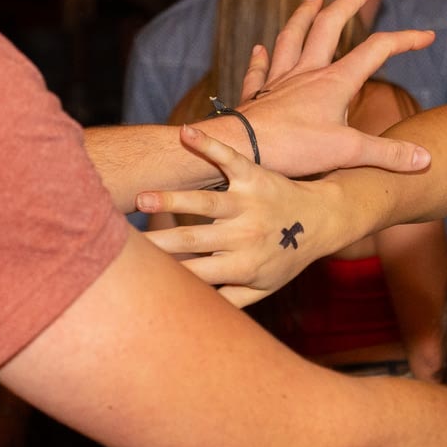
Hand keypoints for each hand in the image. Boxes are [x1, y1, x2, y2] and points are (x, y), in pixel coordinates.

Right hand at [141, 123, 369, 305]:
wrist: (325, 220)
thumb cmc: (287, 257)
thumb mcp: (263, 288)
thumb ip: (227, 300)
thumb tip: (190, 313)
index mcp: (244, 266)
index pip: (196, 274)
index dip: (167, 274)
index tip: (135, 275)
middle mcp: (246, 235)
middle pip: (194, 240)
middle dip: (159, 242)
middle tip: (121, 243)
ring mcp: (251, 203)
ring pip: (207, 202)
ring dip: (173, 199)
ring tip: (141, 198)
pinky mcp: (256, 175)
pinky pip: (230, 158)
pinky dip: (208, 144)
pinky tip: (184, 133)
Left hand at [233, 0, 436, 180]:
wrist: (241, 150)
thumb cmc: (293, 149)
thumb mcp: (349, 154)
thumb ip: (388, 154)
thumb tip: (426, 159)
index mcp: (335, 82)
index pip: (377, 50)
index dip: (405, 39)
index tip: (427, 35)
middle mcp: (307, 73)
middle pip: (331, 26)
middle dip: (351, 3)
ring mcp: (279, 81)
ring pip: (293, 37)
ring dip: (305, 15)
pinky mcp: (257, 96)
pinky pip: (259, 70)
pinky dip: (261, 57)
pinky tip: (260, 48)